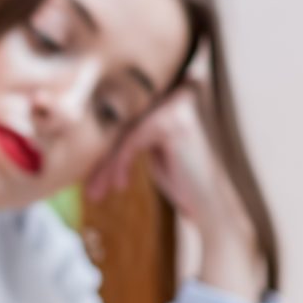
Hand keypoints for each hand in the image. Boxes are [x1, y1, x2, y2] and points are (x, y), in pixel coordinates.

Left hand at [82, 47, 266, 302]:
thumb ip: (133, 135)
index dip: (105, 147)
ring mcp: (178, 106)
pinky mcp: (174, 123)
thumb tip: (89, 131)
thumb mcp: (154, 153)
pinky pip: (132, 140)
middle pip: (123, 122)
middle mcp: (179, 94)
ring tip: (96, 192)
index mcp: (175, 95)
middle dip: (101, 159)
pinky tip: (120, 185)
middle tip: (89, 188)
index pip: (127, 115)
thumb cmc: (185, 183)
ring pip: (124, 132)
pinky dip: (121, 164)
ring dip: (106, 165)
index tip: (89, 177)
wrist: (213, 208)